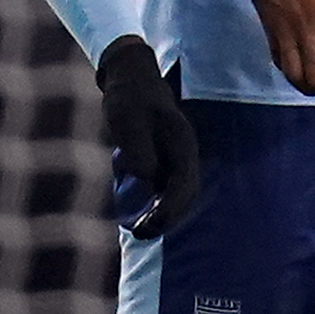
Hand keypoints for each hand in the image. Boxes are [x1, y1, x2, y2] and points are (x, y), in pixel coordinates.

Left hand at [98, 36, 202, 240]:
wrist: (131, 79)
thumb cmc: (129, 98)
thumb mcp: (128, 120)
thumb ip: (139, 150)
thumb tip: (148, 178)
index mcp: (182, 143)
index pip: (183, 185)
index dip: (169, 209)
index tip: (150, 224)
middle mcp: (185, 154)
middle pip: (186, 194)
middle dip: (167, 219)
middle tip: (142, 234)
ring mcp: (178, 158)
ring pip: (179, 194)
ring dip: (165, 215)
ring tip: (142, 231)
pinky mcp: (167, 161)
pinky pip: (169, 189)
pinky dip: (160, 205)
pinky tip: (143, 216)